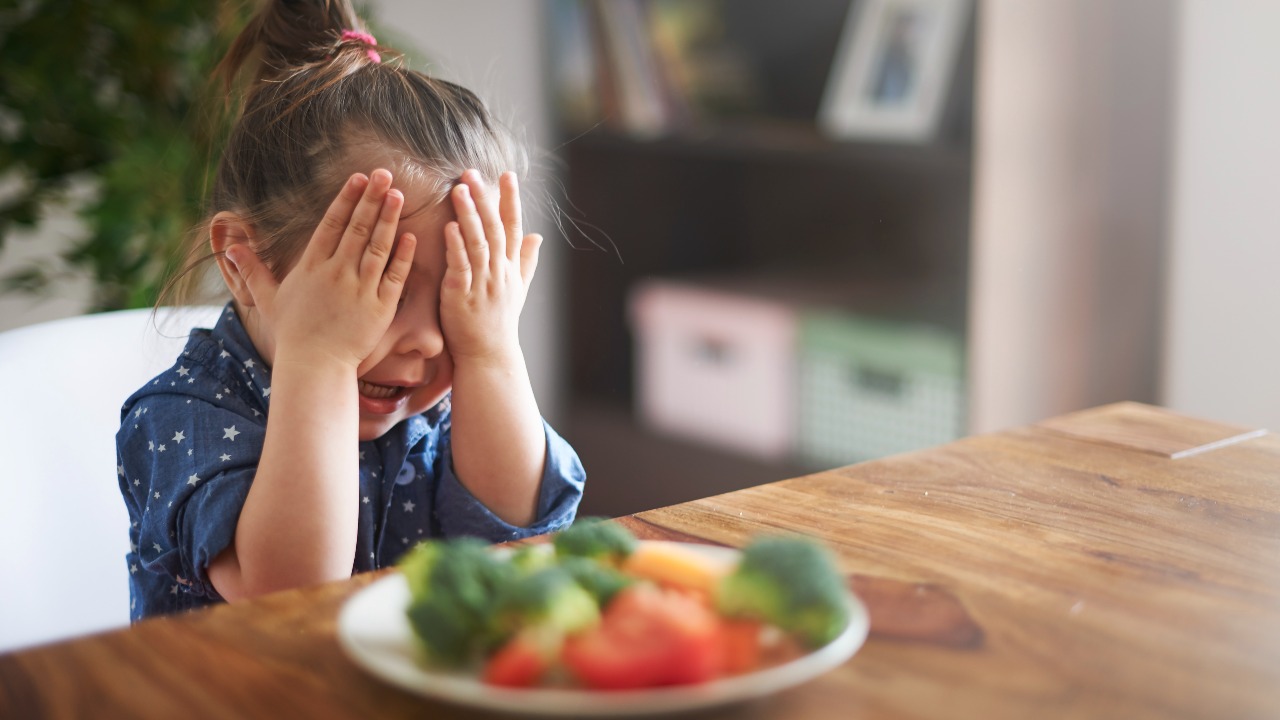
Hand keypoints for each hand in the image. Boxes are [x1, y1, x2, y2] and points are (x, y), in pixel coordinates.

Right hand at [229, 169, 416, 371]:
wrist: (315, 366)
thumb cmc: (293, 333)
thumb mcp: (269, 299)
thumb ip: (253, 270)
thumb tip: (230, 247)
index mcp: (312, 266)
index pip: (332, 224)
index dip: (346, 199)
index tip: (358, 178)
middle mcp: (336, 273)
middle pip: (357, 228)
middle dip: (371, 199)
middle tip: (385, 174)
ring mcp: (360, 289)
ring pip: (377, 247)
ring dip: (388, 219)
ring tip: (399, 195)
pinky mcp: (380, 307)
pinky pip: (394, 276)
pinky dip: (403, 256)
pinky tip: (410, 236)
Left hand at [440, 169, 541, 364]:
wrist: (489, 356)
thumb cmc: (499, 323)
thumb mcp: (518, 290)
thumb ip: (526, 261)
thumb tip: (539, 236)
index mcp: (511, 268)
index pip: (514, 227)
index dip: (510, 200)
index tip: (507, 175)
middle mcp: (500, 272)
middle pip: (495, 229)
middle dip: (485, 199)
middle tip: (472, 173)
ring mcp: (482, 284)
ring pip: (478, 243)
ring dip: (469, 215)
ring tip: (459, 190)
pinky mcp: (462, 296)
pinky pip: (461, 267)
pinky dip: (455, 246)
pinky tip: (449, 227)